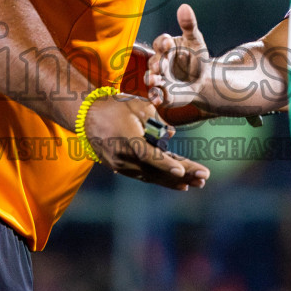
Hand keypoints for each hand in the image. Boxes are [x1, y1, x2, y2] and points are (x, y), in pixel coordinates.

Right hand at [83, 93, 208, 189]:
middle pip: (156, 171)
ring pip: (153, 176)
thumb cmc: (114, 107)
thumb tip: (171, 134)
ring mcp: (122, 166)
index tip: (184, 172)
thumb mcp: (138, 106)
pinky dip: (162, 178)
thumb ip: (157, 121)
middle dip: (183, 175)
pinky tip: (180, 183)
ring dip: (175, 180)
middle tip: (204, 178)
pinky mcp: (121, 168)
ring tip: (198, 183)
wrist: (86, 117)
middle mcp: (124, 158)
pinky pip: (145, 175)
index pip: (151, 156)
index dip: (168, 164)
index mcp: (128, 141)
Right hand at [146, 4, 209, 110]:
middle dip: (155, 63)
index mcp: (166, 48)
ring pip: (150, 79)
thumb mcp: (196, 41)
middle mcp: (159, 63)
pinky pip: (156, 95)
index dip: (163, 43)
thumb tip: (184, 6)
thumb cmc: (196, 58)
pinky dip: (155, 97)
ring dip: (150, 80)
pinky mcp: (163, 94)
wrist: (203, 81)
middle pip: (153, 62)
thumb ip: (189, 25)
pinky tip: (158, 97)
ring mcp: (159, 79)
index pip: (160, 43)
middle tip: (159, 64)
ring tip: (154, 80)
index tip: (169, 42)